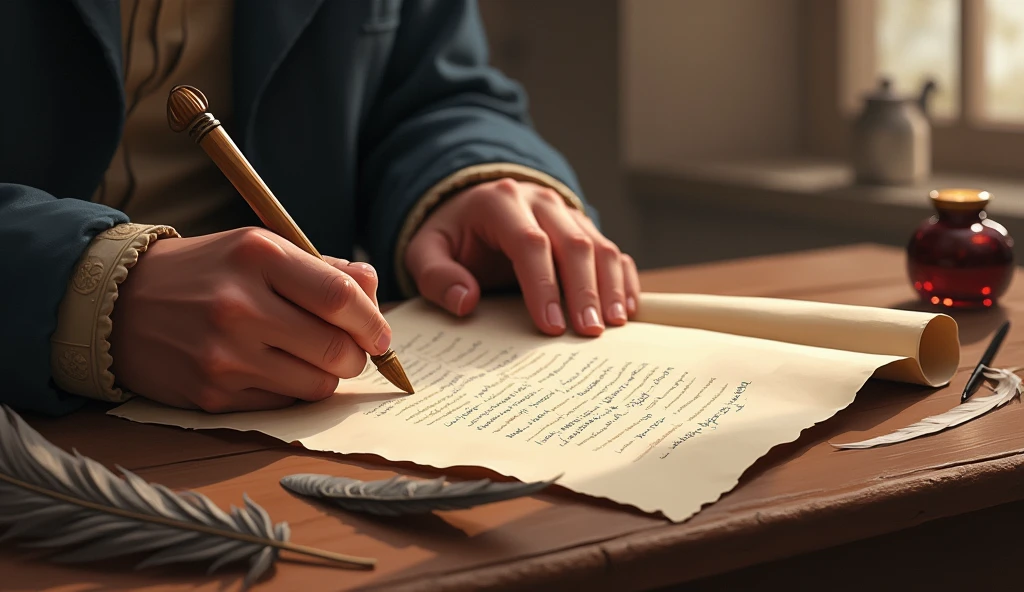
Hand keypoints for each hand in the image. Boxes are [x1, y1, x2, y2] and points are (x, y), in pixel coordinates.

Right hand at [108, 227, 388, 411]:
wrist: (120, 304)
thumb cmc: (206, 272)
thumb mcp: (259, 249)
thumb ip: (321, 269)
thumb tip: (373, 292)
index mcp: (258, 256)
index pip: (340, 297)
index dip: (373, 322)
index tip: (381, 335)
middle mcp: (239, 305)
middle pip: (336, 348)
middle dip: (357, 356)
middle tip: (350, 351)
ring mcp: (224, 354)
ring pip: (316, 384)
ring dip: (327, 375)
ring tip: (309, 357)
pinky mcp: (213, 395)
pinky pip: (283, 402)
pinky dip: (292, 390)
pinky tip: (273, 368)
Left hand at [404, 179, 639, 336]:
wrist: (473, 207)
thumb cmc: (452, 236)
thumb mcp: (425, 251)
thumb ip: (436, 276)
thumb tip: (466, 303)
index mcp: (500, 203)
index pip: (530, 243)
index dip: (543, 285)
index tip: (551, 326)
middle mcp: (540, 202)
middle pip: (573, 243)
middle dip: (584, 290)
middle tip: (589, 331)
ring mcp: (567, 213)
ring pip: (599, 246)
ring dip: (609, 287)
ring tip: (612, 324)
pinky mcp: (584, 228)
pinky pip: (613, 250)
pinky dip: (624, 279)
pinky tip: (626, 309)